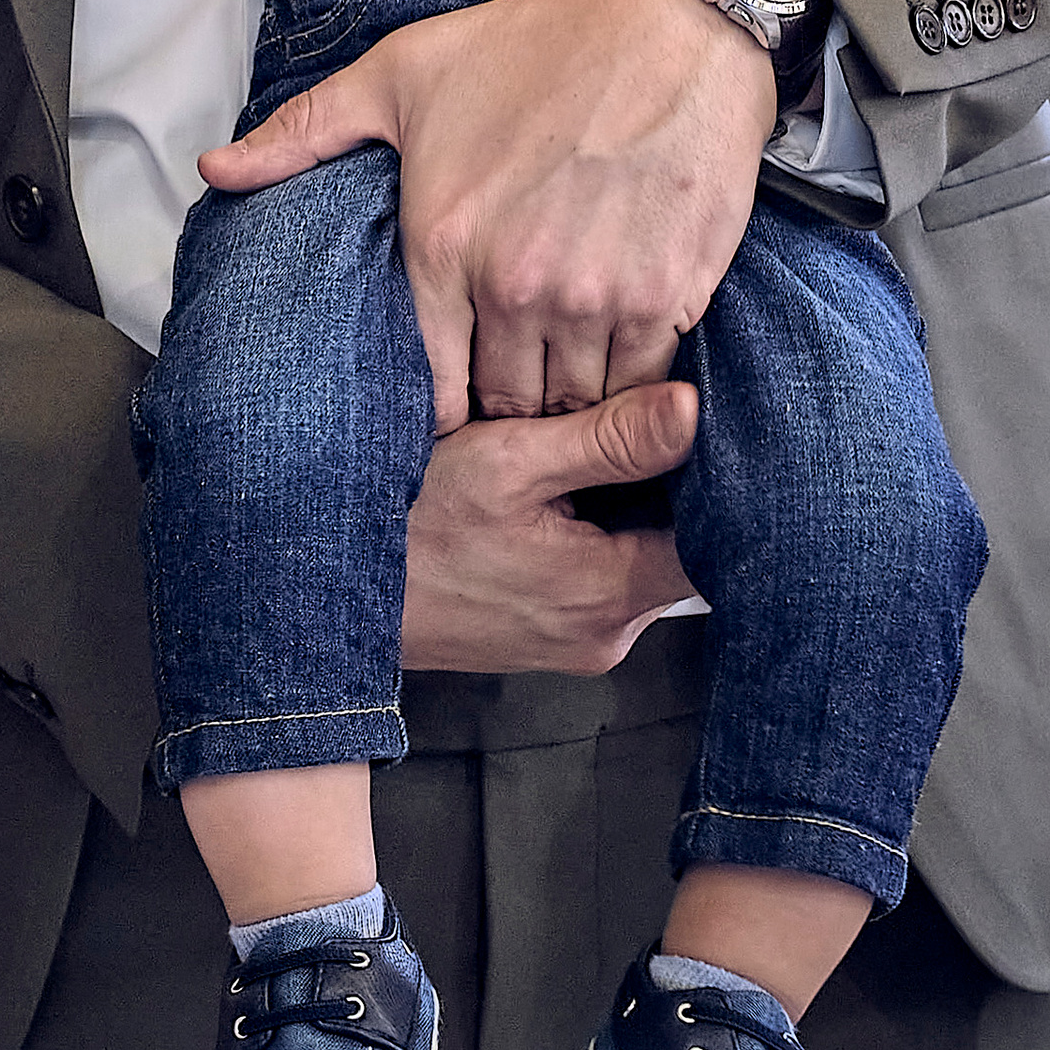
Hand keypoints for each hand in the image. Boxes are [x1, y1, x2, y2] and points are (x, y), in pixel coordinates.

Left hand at [200, 0, 777, 423]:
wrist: (673, 24)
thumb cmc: (535, 44)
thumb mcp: (403, 74)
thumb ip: (305, 134)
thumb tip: (214, 171)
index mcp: (442, 243)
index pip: (429, 387)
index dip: (441, 405)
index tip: (456, 393)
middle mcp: (514, 285)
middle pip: (505, 404)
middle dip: (507, 401)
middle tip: (517, 382)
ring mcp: (596, 298)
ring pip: (573, 403)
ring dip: (569, 395)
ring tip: (569, 372)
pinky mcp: (668, 297)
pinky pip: (641, 384)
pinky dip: (631, 382)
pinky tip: (623, 351)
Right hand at [400, 380, 700, 672]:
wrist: (332, 592)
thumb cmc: (411, 523)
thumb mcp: (509, 461)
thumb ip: (609, 438)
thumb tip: (693, 407)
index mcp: (609, 594)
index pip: (715, 540)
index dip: (717, 478)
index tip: (699, 424)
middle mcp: (606, 634)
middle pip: (680, 549)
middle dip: (669, 486)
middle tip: (641, 420)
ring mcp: (577, 641)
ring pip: (639, 560)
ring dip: (628, 507)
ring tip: (593, 449)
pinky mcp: (550, 635)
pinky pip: (601, 578)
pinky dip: (595, 533)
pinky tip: (562, 490)